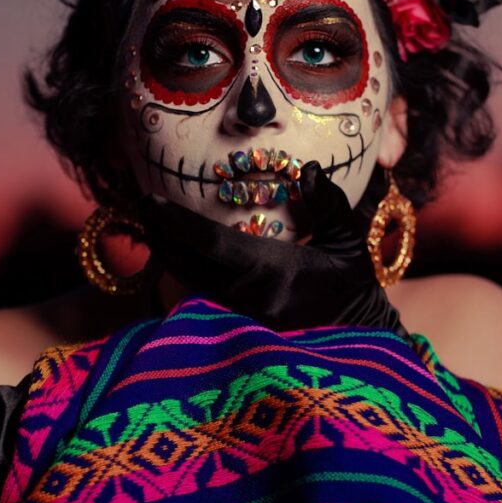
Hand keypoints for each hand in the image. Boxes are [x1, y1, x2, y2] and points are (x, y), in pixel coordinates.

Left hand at [137, 162, 406, 335]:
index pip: (213, 244)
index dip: (177, 223)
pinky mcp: (240, 330)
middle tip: (141, 205)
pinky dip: (183, 272)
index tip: (150, 200)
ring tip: (150, 224)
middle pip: (189, 265)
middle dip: (161, 235)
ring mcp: (243, 319)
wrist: (360, 333)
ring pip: (190, 283)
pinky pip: (201, 297)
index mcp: (274, 272)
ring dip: (167, 254)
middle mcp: (250, 298)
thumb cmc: (353, 282)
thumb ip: (329, 204)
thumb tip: (311, 169)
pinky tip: (172, 252)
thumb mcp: (350, 240)